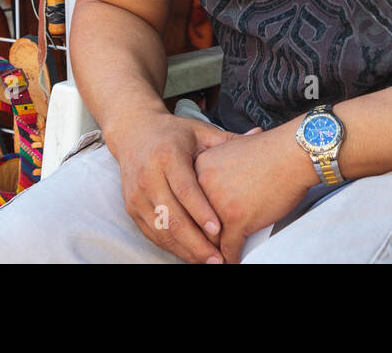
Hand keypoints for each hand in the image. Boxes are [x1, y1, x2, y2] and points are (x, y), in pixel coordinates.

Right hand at [109, 111, 238, 263]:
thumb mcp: (200, 131)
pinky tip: (190, 254)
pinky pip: (152, 233)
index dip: (201, 211)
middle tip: (218, 258)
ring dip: (185, 249)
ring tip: (208, 261)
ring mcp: (137, 194)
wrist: (134, 133)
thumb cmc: (173, 134)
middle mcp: (148, 176)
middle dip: (196, 242)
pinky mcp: (131, 207)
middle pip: (171, 216)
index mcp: (167, 155)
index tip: (219, 230)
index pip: (185, 189)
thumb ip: (228, 139)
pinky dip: (171, 247)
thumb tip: (259, 132)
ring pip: (160, 229)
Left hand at [194, 124, 315, 262]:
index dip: (197, 217)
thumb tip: (215, 191)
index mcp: (200, 167)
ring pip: (211, 237)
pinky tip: (233, 259)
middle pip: (197, 220)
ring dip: (216, 250)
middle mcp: (204, 185)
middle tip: (207, 246)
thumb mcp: (232, 152)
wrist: (292, 154)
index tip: (199, 226)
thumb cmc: (271, 152)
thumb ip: (218, 170)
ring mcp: (219, 203)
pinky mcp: (237, 219)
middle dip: (205, 236)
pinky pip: (229, 246)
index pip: (191, 200)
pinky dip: (232, 256)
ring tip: (217, 257)